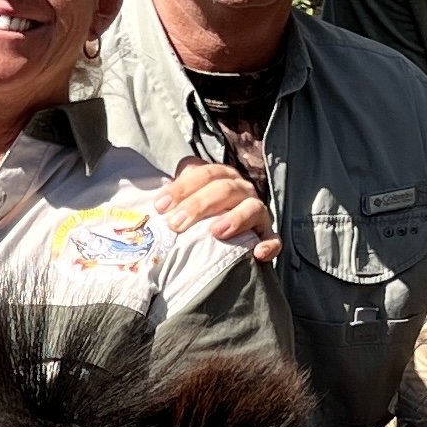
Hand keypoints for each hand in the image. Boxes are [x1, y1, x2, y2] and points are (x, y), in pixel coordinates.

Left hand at [160, 158, 279, 264]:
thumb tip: (154, 202)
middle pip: (223, 189)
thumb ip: (176, 193)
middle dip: (198, 205)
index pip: (203, 174)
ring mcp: (257, 211)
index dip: (181, 188)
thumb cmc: (200, 213)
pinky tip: (257, 253)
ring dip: (234, 219)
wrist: (227, 230)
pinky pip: (273, 238)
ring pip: (251, 208)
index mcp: (221, 176)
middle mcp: (241, 189)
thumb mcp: (187, 198)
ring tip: (215, 232)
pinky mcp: (267, 233)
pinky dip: (268, 244)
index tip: (160, 207)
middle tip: (176, 224)